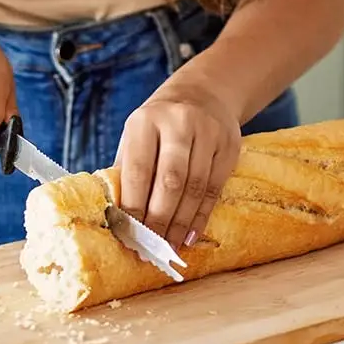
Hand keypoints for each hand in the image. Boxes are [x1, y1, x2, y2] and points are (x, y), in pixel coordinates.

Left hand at [115, 76, 242, 244]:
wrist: (203, 93)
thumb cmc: (159, 125)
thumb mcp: (137, 136)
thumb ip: (126, 170)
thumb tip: (114, 218)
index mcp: (146, 121)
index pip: (139, 170)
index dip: (133, 206)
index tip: (126, 236)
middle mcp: (179, 123)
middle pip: (171, 181)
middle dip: (159, 220)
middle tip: (150, 250)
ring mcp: (208, 133)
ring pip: (196, 187)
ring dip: (181, 223)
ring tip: (169, 248)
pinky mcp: (229, 145)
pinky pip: (215, 187)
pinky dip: (202, 215)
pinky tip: (190, 234)